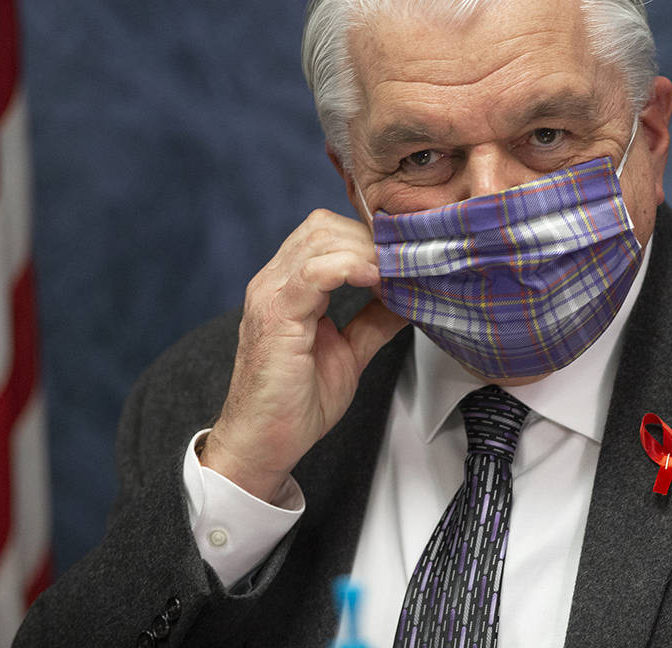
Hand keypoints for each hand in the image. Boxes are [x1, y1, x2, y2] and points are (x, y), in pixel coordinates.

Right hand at [199, 208, 406, 501]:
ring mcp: (271, 295)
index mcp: (288, 287)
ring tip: (397, 275)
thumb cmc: (295, 404)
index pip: (327, 233)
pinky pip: (314, 271)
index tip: (405, 259)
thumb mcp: (349, 353)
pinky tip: (376, 280)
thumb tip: (408, 297)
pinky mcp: (276, 314)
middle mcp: (273, 282)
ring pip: (321, 239)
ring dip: (366, 251)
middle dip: (371, 240)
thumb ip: (374, 321)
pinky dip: (350, 267)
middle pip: (325, 227)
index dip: (368, 239)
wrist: (262, 444)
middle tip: (406, 265)